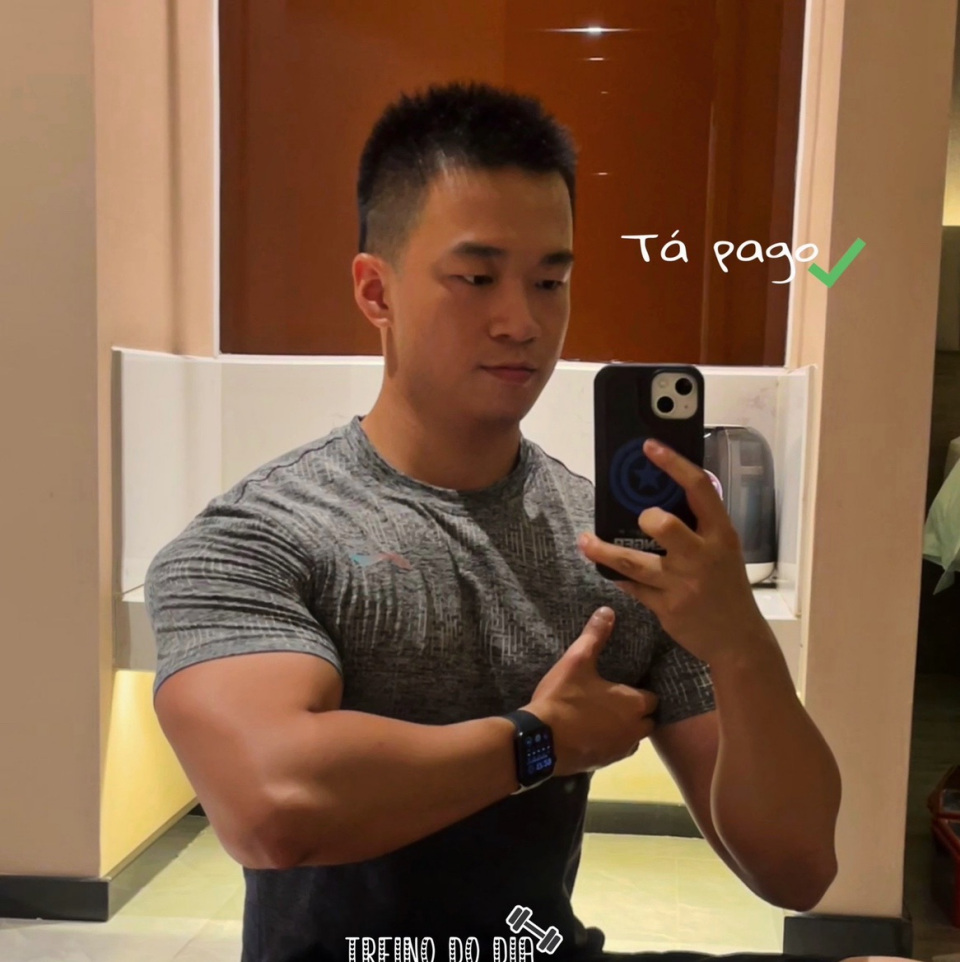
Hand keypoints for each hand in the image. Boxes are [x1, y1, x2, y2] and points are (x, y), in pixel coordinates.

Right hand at [525, 607, 658, 776]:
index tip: (631, 681)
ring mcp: (618, 750)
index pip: (653, 697)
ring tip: (606, 714)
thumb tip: (608, 611)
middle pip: (648, 720)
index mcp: (633, 704)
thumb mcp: (577, 661)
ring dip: (626, 727)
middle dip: (638, 710)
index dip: (643, 689)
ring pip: (633, 737)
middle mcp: (633, 730)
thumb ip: (595, 636)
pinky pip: (615, 751)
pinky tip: (591, 731)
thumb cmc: (563, 698)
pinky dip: (610, 741)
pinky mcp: (603, 763)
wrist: (540, 741)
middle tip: (619, 696)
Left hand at [578, 439, 766, 665]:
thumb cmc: (727, 587)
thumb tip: (656, 499)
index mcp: (720, 535)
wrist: (738, 640)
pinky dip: (618, 577)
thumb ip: (698, 527)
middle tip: (638, 516)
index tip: (649, 447)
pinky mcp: (665, 608)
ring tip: (585, 541)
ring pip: (632, 562)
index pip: (698, 489)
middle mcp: (702, 557)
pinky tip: (607, 569)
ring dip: (603, 550)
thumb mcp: (724, 551)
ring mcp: (681, 584)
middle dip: (645, 516)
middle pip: (663, 525)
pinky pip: (632, 586)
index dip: (672, 464)